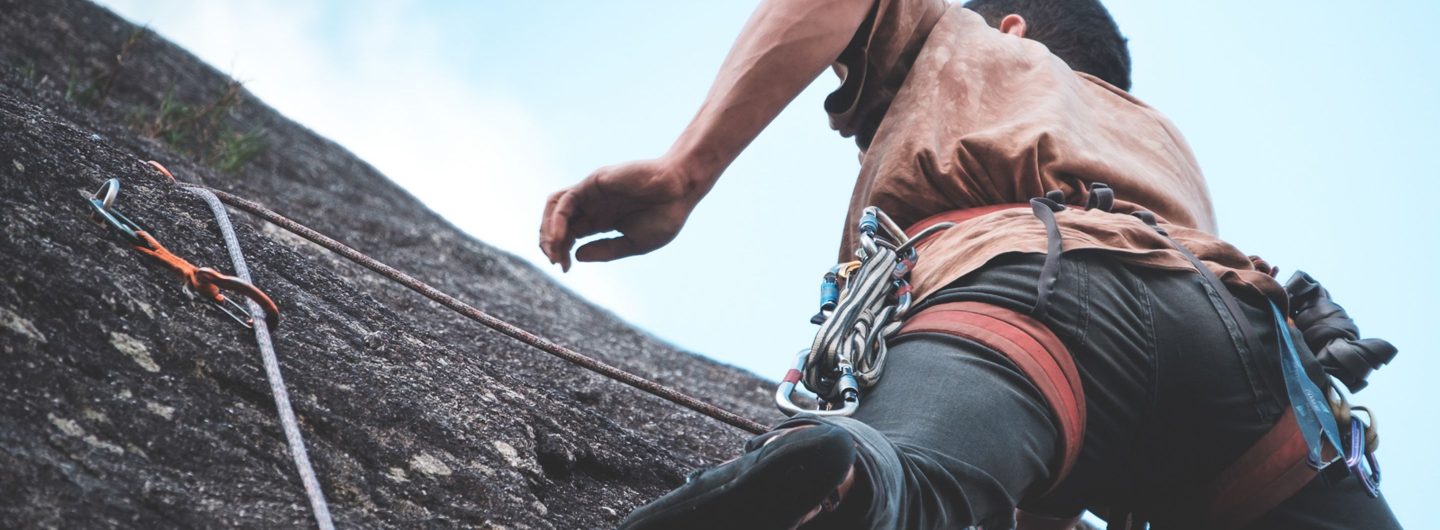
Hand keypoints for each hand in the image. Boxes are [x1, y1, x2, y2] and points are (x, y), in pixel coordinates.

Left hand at [539, 158, 706, 270]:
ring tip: (552, 250)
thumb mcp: (634, 243)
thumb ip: (606, 250)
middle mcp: (593, 207)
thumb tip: (576, 256)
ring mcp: (591, 194)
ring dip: (546, 230)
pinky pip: (564, 201)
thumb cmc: (665, 215)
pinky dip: (556, 220)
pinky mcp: (591, 183)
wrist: (680, 188)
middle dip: (550, 244)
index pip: (570, 236)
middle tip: (556, 262)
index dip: (562, 252)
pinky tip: (559, 237)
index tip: (565, 269)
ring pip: (554, 209)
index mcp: (602, 222)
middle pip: (558, 224)